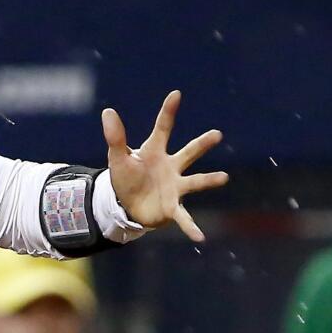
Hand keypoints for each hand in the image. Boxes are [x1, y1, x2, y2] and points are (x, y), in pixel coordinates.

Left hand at [103, 90, 228, 241]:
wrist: (126, 204)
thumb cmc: (126, 178)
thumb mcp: (117, 157)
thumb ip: (115, 137)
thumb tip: (108, 110)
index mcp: (156, 152)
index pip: (163, 128)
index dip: (168, 112)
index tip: (176, 94)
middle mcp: (170, 167)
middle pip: (188, 153)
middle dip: (201, 145)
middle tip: (216, 134)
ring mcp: (174, 187)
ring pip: (194, 181)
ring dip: (208, 180)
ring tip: (223, 178)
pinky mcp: (172, 207)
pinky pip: (184, 217)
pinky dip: (191, 227)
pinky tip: (201, 238)